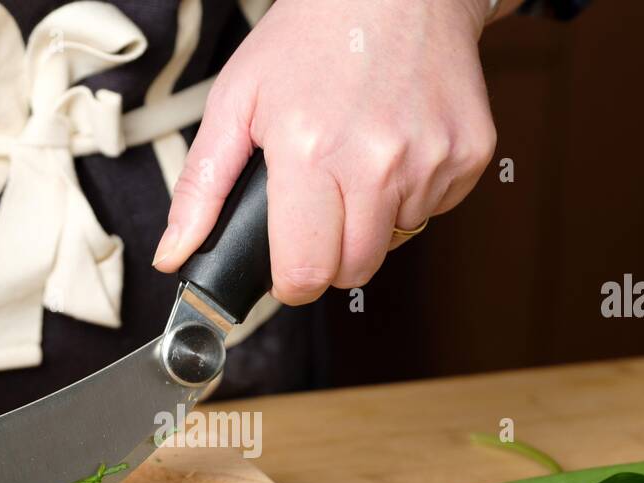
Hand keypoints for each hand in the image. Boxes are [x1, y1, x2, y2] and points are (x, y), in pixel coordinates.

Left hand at [153, 0, 496, 304]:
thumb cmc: (311, 38)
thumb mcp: (236, 101)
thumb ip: (201, 188)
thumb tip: (173, 255)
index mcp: (311, 152)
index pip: (306, 273)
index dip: (290, 283)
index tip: (286, 269)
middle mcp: (377, 162)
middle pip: (354, 272)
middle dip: (330, 259)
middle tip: (318, 212)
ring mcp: (430, 160)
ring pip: (396, 241)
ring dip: (372, 222)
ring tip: (357, 162)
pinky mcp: (469, 155)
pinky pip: (434, 210)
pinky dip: (411, 195)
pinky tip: (394, 148)